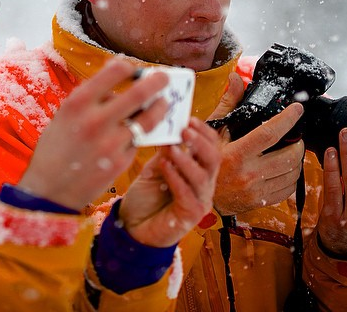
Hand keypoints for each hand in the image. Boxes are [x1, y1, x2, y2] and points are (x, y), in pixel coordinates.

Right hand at [18, 58, 168, 210]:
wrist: (49, 188)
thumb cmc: (58, 145)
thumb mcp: (66, 112)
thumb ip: (92, 93)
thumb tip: (118, 70)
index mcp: (78, 103)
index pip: (116, 71)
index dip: (129, 67)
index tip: (134, 69)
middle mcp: (95, 120)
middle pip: (139, 93)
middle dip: (157, 81)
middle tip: (164, 77)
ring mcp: (110, 143)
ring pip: (148, 119)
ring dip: (160, 107)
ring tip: (163, 103)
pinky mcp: (120, 163)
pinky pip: (139, 141)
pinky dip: (143, 132)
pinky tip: (143, 128)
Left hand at [118, 118, 220, 246]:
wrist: (131, 227)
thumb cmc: (145, 196)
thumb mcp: (155, 167)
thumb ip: (165, 152)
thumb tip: (169, 128)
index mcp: (198, 169)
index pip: (212, 147)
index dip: (204, 132)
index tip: (189, 119)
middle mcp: (203, 185)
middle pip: (214, 159)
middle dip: (200, 142)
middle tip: (184, 130)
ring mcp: (200, 201)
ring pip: (202, 177)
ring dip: (186, 159)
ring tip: (171, 148)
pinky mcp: (190, 217)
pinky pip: (188, 195)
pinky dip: (176, 178)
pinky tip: (165, 166)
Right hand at [212, 77, 304, 214]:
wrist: (197, 192)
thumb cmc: (204, 158)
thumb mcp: (213, 130)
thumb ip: (228, 104)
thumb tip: (236, 79)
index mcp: (237, 153)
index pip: (269, 133)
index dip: (287, 119)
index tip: (297, 109)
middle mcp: (249, 173)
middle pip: (289, 155)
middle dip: (297, 142)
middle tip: (293, 135)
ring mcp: (256, 190)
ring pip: (292, 173)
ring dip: (295, 159)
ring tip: (289, 150)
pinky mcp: (261, 201)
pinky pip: (288, 189)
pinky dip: (291, 176)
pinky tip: (283, 168)